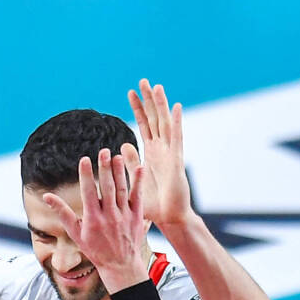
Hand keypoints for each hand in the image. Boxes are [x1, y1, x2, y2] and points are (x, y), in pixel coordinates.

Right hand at [41, 150, 148, 292]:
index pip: (88, 193)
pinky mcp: (137, 216)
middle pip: (106, 188)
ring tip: (117, 155)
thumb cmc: (95, 249)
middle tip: (103, 151)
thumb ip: (62, 212)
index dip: (86, 175)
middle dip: (105, 168)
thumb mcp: (75, 232)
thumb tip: (47, 197)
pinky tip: (138, 167)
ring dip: (120, 171)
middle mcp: (109, 216)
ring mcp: (124, 215)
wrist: (120, 265)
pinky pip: (137, 196)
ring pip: (121, 189)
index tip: (84, 160)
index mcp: (93, 219)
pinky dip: (138, 182)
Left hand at [125, 80, 192, 227]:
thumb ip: (130, 162)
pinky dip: (177, 123)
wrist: (169, 218)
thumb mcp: (135, 179)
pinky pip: (177, 139)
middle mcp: (162, 149)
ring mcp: (171, 153)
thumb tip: (122, 145)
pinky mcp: (176, 161)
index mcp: (151, 153)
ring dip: (162, 106)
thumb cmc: (153, 203)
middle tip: (144, 81)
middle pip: (155, 119)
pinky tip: (176, 107)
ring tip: (157, 87)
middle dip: (149, 100)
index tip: (130, 92)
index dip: (138, 108)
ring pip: (166, 124)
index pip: (144, 125)